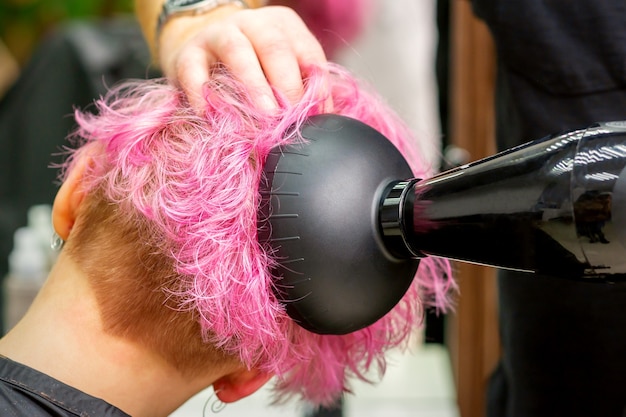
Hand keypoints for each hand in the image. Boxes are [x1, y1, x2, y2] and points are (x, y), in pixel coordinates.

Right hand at [158, 5, 327, 111]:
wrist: (200, 49)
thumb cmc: (251, 68)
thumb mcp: (281, 71)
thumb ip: (302, 90)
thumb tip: (324, 122)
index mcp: (283, 26)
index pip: (308, 53)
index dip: (316, 88)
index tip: (317, 119)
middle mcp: (252, 23)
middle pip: (275, 48)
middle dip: (288, 85)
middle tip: (291, 118)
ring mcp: (217, 34)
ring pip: (238, 52)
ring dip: (255, 87)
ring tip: (266, 117)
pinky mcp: (186, 54)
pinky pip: (194, 72)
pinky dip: (204, 95)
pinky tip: (213, 116)